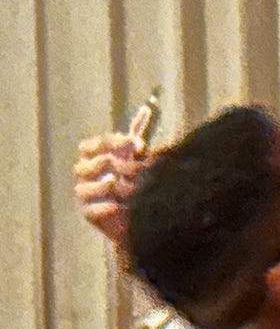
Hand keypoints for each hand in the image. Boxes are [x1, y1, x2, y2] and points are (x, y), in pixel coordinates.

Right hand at [73, 131, 147, 247]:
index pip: (95, 144)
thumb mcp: (139, 160)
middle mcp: (84, 173)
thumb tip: (146, 110)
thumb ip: (138, 140)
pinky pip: (91, 209)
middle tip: (129, 166)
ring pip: (87, 185)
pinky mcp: (88, 213)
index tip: (135, 144)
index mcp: (93, 157)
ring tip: (121, 185)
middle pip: (92, 162)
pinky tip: (118, 207)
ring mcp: (83, 193)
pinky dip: (105, 207)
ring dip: (107, 184)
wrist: (137, 218)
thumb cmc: (136, 185)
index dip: (113, 143)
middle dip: (111, 163)